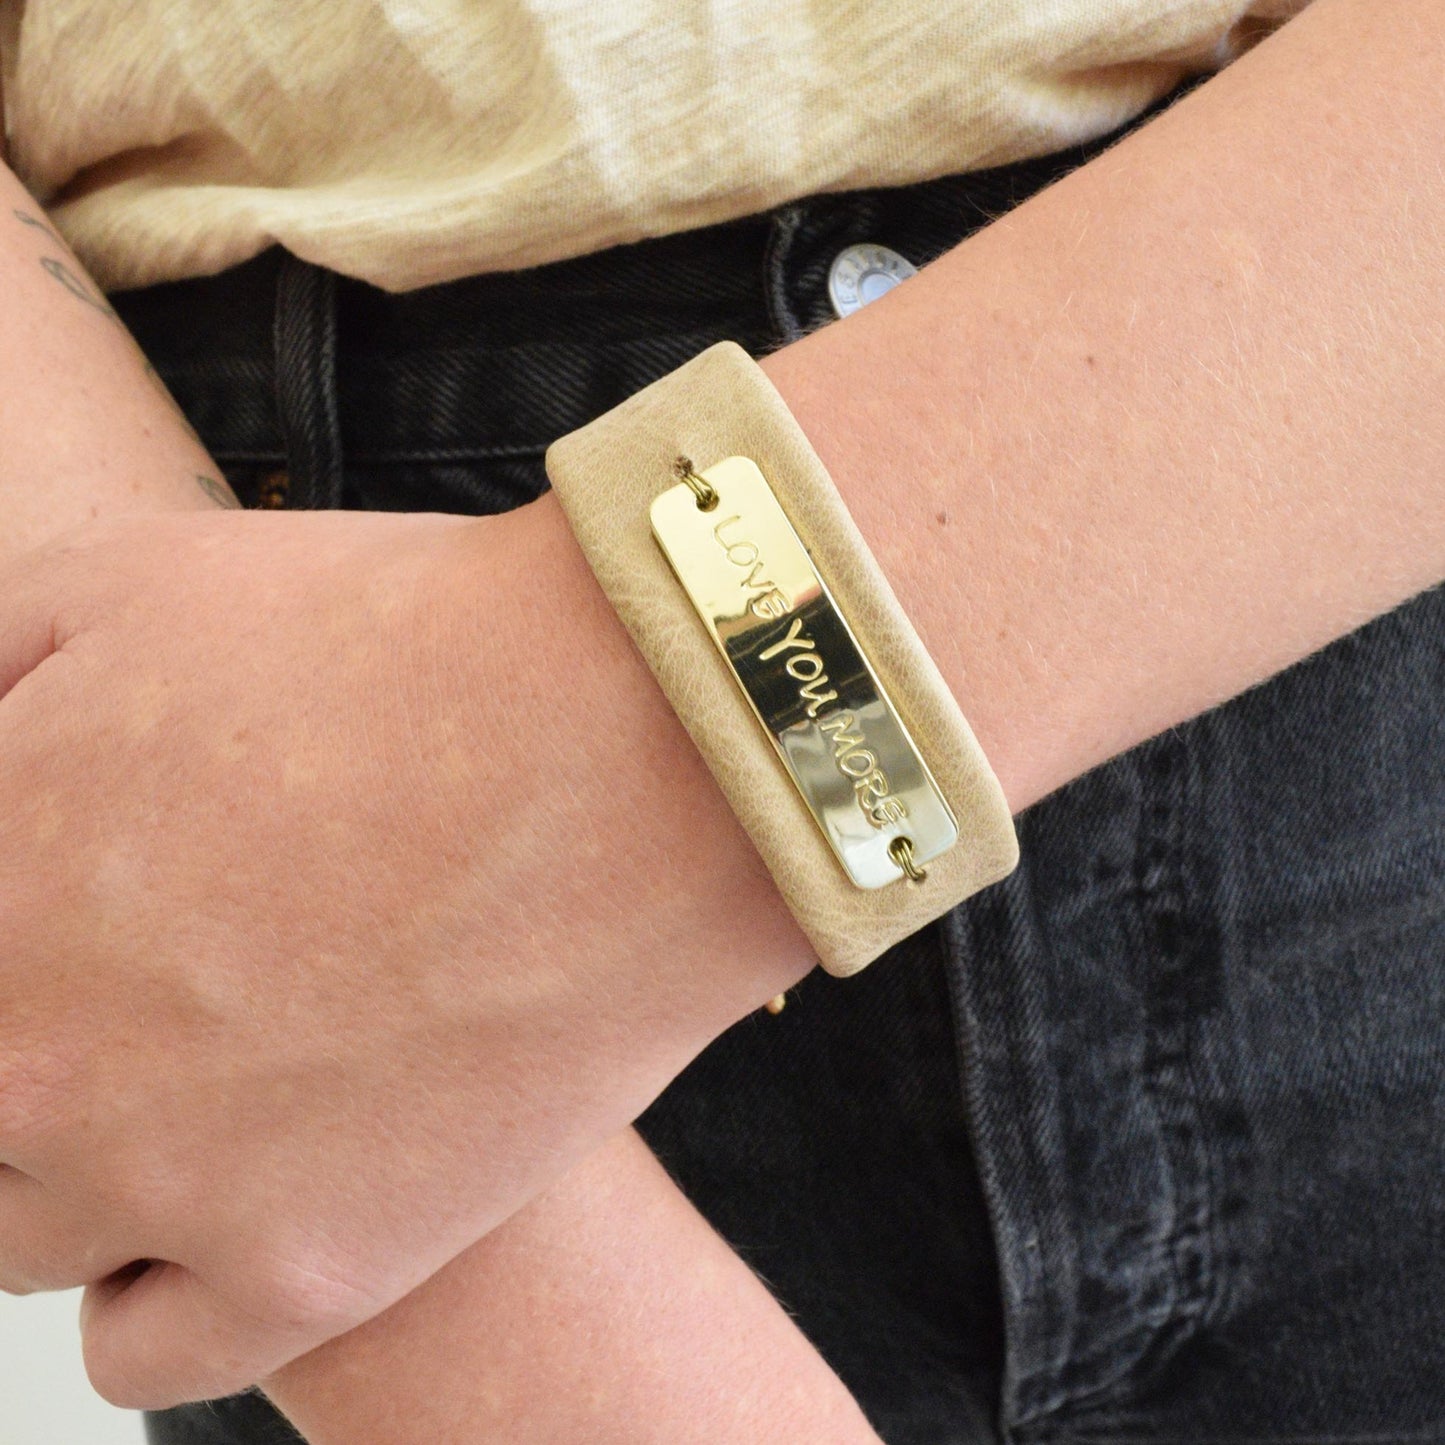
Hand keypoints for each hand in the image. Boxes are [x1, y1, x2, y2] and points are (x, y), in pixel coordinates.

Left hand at [0, 498, 808, 1407]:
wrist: (627, 749)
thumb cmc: (408, 653)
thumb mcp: (129, 580)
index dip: (20, 924)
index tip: (79, 909)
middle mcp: (32, 1064)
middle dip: (40, 1029)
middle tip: (151, 975)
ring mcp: (166, 1186)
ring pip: (27, 1229)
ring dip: (88, 1156)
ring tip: (208, 1068)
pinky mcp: (308, 1268)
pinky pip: (143, 1346)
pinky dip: (165, 1280)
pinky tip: (241, 1187)